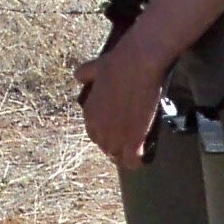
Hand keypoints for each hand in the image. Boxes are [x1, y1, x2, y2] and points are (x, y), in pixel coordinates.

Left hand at [76, 35, 165, 169]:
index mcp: (89, 113)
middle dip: (116, 145)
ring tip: (137, 150)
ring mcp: (116, 135)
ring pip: (118, 156)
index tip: (116, 130)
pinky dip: (137, 160)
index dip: (106, 133)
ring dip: (126, 154)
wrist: (137, 64)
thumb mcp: (95, 68)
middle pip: (105, 147)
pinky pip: (132, 160)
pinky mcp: (133, 139)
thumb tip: (79, 76)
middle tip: (129, 140)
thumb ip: (86, 74)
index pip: (94, 133)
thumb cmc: (118, 62)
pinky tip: (144, 156)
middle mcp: (99, 127)